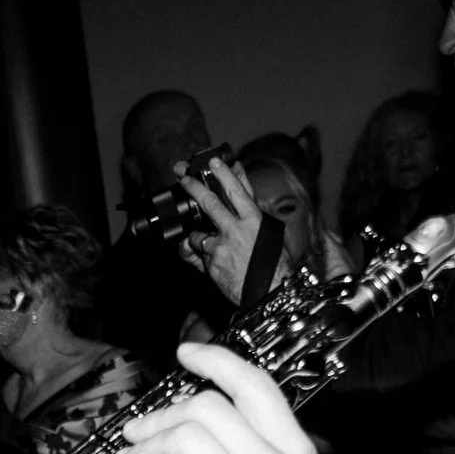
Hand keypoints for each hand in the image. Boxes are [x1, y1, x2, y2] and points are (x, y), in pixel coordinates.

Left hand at [176, 155, 268, 303]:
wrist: (268, 292)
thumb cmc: (271, 264)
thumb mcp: (269, 233)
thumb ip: (251, 214)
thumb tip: (242, 196)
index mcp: (255, 219)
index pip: (238, 190)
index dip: (224, 173)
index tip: (213, 161)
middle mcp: (238, 228)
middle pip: (210, 202)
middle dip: (193, 187)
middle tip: (182, 176)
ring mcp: (223, 245)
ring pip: (199, 234)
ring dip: (198, 239)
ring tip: (212, 248)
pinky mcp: (212, 261)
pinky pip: (198, 255)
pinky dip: (201, 258)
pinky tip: (214, 264)